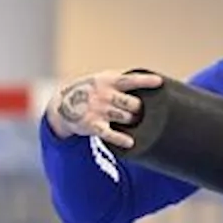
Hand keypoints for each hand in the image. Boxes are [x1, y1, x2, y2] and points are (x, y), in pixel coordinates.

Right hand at [46, 70, 162, 148]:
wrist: (63, 105)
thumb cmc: (90, 91)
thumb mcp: (102, 79)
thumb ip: (121, 80)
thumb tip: (148, 81)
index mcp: (108, 81)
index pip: (130, 80)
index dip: (145, 81)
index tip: (159, 82)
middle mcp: (104, 95)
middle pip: (132, 103)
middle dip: (139, 109)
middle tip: (138, 111)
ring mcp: (98, 110)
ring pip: (126, 118)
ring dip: (131, 120)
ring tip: (130, 120)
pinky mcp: (92, 125)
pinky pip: (110, 134)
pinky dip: (120, 139)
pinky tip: (130, 143)